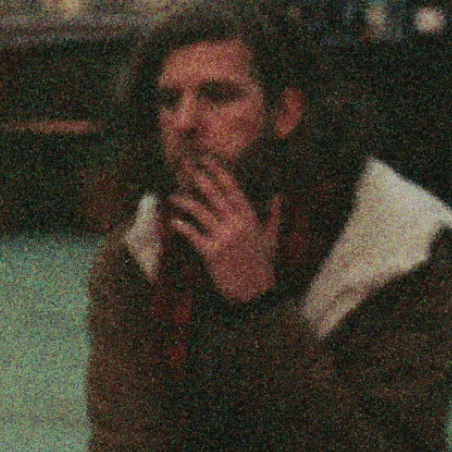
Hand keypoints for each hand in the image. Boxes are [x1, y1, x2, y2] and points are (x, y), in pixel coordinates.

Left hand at [163, 156, 280, 304]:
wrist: (257, 292)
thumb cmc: (262, 265)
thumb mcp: (271, 238)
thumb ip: (273, 215)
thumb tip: (278, 195)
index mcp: (250, 218)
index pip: (232, 189)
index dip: (219, 173)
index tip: (207, 159)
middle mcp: (237, 224)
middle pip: (214, 195)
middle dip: (199, 179)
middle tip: (186, 166)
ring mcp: (224, 238)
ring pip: (201, 213)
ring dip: (185, 202)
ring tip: (173, 197)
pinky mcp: (212, 253)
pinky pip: (193, 235)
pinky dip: (182, 227)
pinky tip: (173, 222)